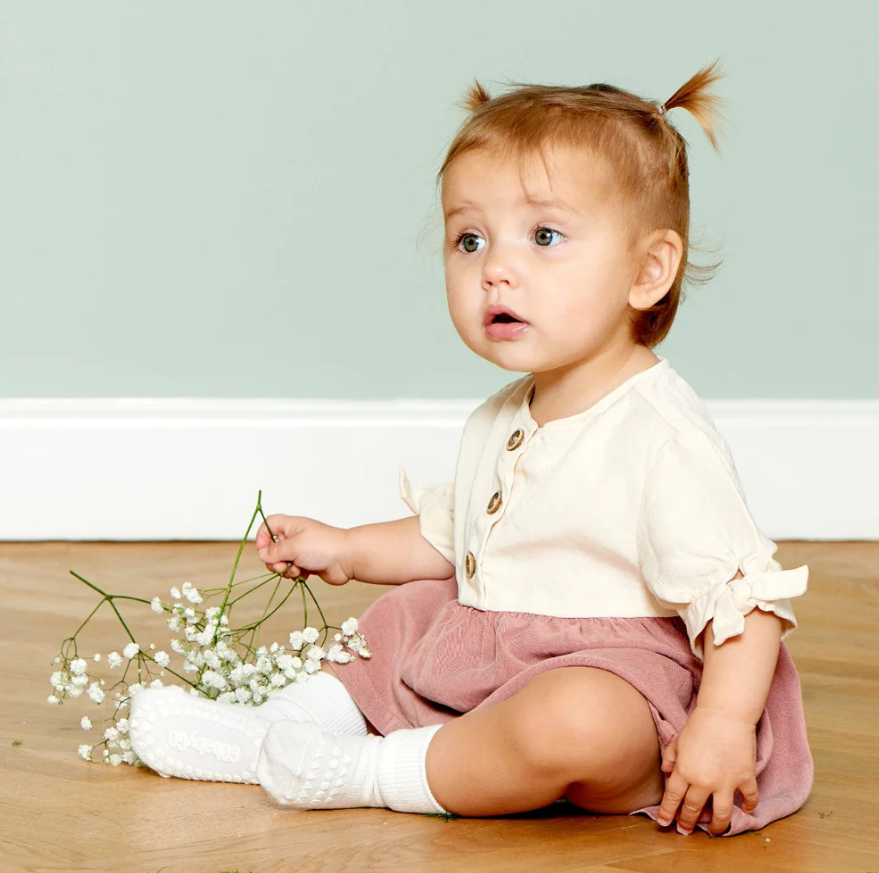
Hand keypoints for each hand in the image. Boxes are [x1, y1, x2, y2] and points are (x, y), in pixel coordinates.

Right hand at [255, 514, 353, 586]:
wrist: (347, 559)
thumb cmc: (324, 546)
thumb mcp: (294, 546)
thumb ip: (275, 551)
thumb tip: (262, 554)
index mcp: (291, 526)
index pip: (269, 525)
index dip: (262, 537)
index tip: (264, 550)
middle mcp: (295, 537)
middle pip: (272, 548)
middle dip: (275, 560)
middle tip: (283, 565)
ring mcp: (302, 551)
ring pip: (282, 562)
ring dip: (286, 569)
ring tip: (297, 569)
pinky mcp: (308, 564)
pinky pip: (292, 570)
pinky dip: (295, 574)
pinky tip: (304, 574)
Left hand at [656, 706, 758, 835]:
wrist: (725, 713)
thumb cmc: (699, 724)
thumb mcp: (678, 740)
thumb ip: (670, 757)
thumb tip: (666, 772)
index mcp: (684, 771)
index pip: (673, 798)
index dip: (667, 812)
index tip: (664, 823)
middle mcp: (704, 781)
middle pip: (693, 809)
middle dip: (686, 822)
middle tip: (684, 830)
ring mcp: (726, 782)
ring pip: (721, 814)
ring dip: (716, 826)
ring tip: (713, 832)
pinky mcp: (745, 778)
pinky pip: (749, 799)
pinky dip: (748, 806)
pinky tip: (744, 810)